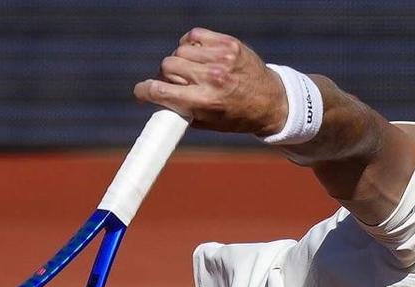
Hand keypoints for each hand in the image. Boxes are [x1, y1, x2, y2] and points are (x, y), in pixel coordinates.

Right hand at [134, 27, 287, 135]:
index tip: (141, 92)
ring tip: (192, 71)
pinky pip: (195, 36)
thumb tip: (156, 100)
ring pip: (180, 50)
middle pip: (168, 65)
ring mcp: (221, 58)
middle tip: (176, 83)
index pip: (161, 91)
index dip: (145, 91)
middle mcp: (213, 78)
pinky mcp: (229, 44)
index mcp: (206, 102)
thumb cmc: (238, 116)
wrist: (272, 102)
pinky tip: (198, 55)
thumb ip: (182, 110)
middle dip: (166, 76)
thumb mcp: (209, 123)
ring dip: (181, 61)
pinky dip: (191, 44)